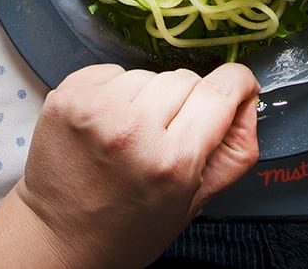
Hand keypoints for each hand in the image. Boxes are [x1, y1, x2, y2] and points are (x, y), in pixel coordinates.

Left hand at [15, 62, 259, 267]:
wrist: (58, 237)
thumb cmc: (132, 225)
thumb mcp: (197, 200)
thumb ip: (237, 149)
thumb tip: (248, 98)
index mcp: (172, 159)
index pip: (223, 89)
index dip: (239, 83)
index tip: (238, 89)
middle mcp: (133, 128)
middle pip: (188, 78)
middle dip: (187, 100)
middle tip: (167, 133)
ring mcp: (95, 107)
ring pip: (151, 73)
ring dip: (149, 96)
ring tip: (132, 131)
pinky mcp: (68, 93)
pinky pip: (116, 70)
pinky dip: (118, 89)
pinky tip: (108, 121)